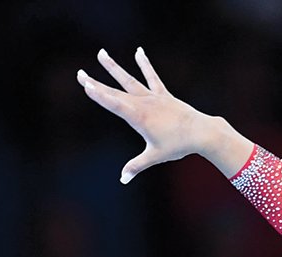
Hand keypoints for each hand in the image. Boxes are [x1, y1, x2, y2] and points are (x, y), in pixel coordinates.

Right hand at [77, 47, 250, 182]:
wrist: (201, 132)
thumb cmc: (178, 146)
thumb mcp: (155, 156)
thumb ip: (137, 166)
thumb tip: (123, 179)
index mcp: (139, 117)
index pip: (114, 104)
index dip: (98, 95)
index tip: (85, 85)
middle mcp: (144, 104)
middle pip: (115, 92)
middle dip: (96, 83)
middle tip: (79, 74)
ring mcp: (153, 97)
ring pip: (130, 80)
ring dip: (114, 67)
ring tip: (101, 53)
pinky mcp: (163, 94)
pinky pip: (152, 77)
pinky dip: (145, 64)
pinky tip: (138, 51)